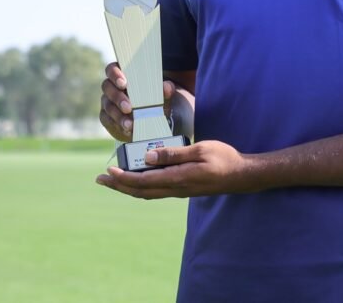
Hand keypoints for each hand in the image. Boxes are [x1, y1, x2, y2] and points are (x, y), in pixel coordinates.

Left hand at [95, 140, 253, 198]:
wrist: (241, 176)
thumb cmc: (224, 159)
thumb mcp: (200, 150)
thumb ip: (173, 153)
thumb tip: (147, 156)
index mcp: (178, 178)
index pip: (143, 181)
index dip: (123, 178)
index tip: (108, 171)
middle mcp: (175, 188)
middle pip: (140, 191)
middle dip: (118, 186)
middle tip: (100, 179)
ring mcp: (179, 190)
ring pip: (147, 193)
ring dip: (128, 187)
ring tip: (113, 180)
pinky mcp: (183, 188)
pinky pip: (156, 190)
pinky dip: (141, 186)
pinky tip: (138, 179)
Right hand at [99, 62, 178, 141]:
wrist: (154, 120)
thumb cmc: (157, 99)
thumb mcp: (164, 94)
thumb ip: (167, 88)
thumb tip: (166, 87)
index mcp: (123, 75)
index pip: (112, 69)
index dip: (115, 74)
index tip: (124, 83)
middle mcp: (112, 87)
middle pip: (107, 87)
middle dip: (117, 97)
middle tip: (128, 107)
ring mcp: (108, 102)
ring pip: (107, 106)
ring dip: (118, 115)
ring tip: (129, 124)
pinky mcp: (107, 117)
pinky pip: (107, 120)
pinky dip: (116, 125)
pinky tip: (126, 130)